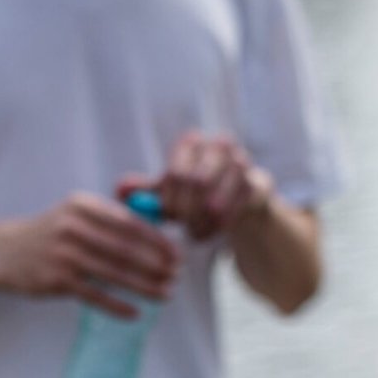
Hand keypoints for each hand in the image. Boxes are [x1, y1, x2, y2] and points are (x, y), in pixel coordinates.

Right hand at [0, 193, 178, 318]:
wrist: (2, 252)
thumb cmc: (50, 235)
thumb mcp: (74, 215)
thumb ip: (110, 221)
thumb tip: (157, 237)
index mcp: (83, 206)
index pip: (130, 223)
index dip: (158, 241)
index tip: (176, 255)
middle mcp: (73, 227)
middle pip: (126, 249)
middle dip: (156, 265)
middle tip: (176, 277)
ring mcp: (64, 255)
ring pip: (115, 274)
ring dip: (144, 287)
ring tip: (164, 294)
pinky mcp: (56, 280)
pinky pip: (95, 295)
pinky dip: (118, 306)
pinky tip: (135, 313)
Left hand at [136, 131, 275, 240]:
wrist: (237, 203)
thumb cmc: (194, 195)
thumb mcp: (167, 193)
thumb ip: (144, 191)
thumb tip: (119, 190)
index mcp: (191, 143)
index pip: (176, 173)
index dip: (169, 201)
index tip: (167, 217)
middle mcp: (218, 145)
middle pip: (197, 184)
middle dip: (186, 213)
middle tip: (181, 228)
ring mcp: (242, 162)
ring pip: (216, 200)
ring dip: (202, 223)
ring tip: (195, 234)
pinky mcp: (259, 183)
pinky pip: (237, 210)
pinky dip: (221, 226)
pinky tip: (213, 232)